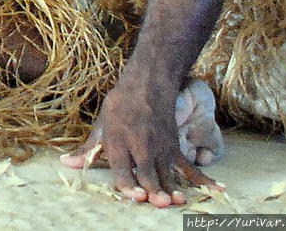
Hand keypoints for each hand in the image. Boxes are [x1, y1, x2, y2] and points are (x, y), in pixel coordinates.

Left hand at [60, 78, 222, 206]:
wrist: (148, 83)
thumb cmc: (121, 105)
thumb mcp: (101, 124)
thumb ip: (88, 148)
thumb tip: (67, 163)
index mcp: (119, 141)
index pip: (123, 169)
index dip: (128, 184)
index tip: (136, 195)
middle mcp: (141, 146)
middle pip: (148, 174)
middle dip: (153, 190)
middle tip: (158, 202)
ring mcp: (160, 148)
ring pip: (168, 175)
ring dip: (173, 190)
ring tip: (176, 202)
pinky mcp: (175, 148)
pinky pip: (189, 168)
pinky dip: (203, 181)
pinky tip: (218, 191)